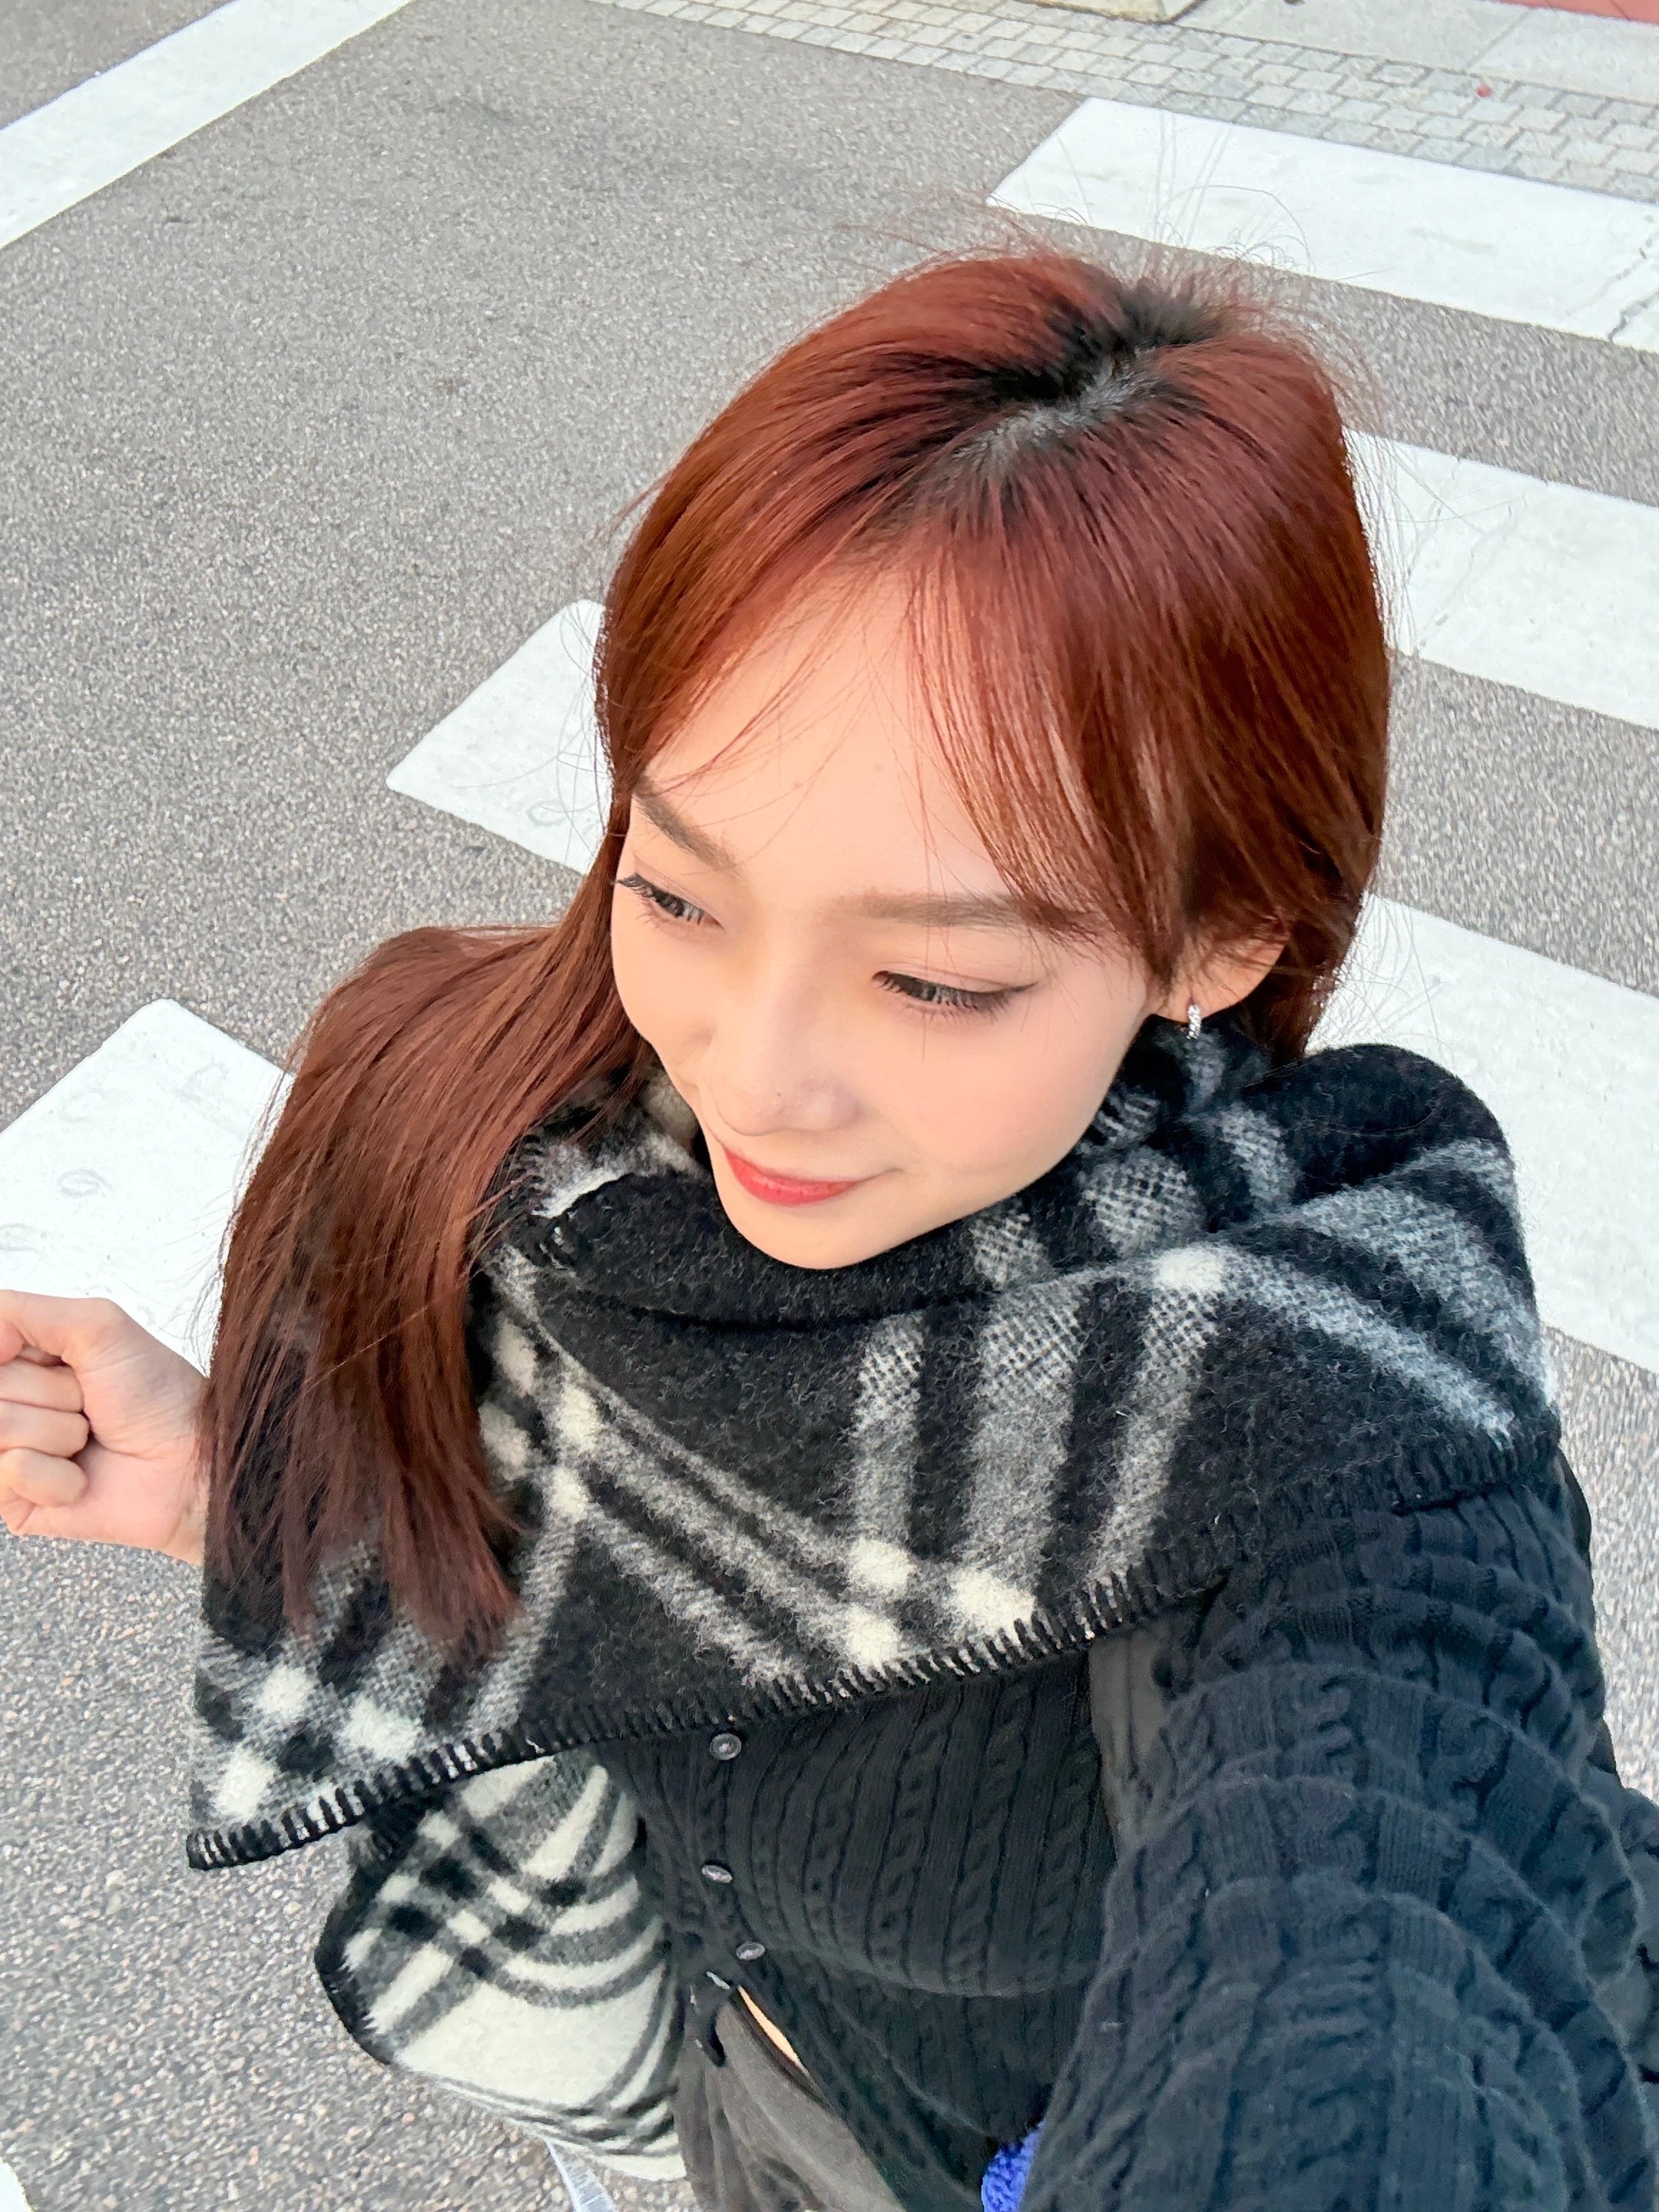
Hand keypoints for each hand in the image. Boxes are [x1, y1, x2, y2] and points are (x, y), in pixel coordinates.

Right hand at [0, 1291, 207, 1564]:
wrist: (190, 1460)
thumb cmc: (157, 1393)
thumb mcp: (97, 1325)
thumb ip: (22, 1311)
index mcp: (24, 1361)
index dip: (20, 1352)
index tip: (66, 1363)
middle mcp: (12, 1404)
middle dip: (52, 1393)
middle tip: (89, 1404)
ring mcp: (8, 1454)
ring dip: (59, 1432)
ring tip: (89, 1438)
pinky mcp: (16, 1501)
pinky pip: (10, 1473)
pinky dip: (57, 1474)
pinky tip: (83, 1477)